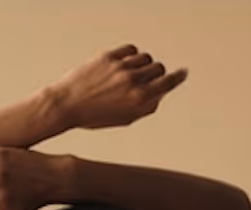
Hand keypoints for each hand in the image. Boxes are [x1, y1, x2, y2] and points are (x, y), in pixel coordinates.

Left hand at [49, 44, 188, 130]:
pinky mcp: (110, 56)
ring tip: (132, 75)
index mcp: (139, 100)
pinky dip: (132, 56)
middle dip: (156, 74)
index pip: (168, 83)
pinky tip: (125, 63)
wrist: (67, 105)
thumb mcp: (124, 119)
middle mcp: (133, 82)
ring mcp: (122, 67)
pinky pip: (131, 50)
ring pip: (145, 57)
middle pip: (158, 68)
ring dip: (143, 65)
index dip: (178, 77)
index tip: (184, 72)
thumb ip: (145, 107)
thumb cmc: (94, 116)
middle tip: (146, 81)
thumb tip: (160, 94)